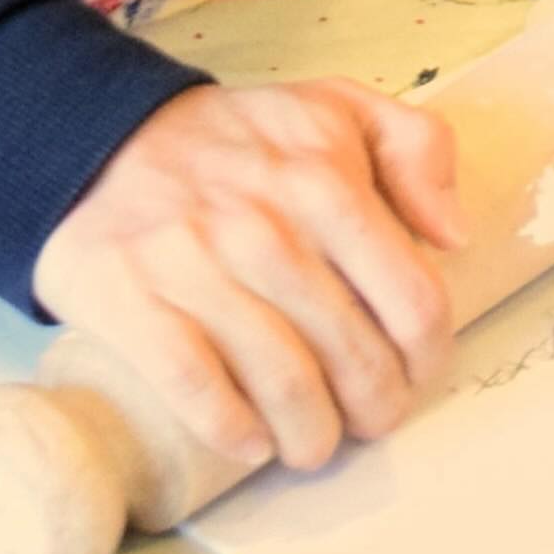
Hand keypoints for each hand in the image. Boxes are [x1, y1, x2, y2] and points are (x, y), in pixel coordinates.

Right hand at [31, 79, 463, 477]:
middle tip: (370, 420)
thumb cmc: (238, 142)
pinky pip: (195, 387)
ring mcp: (195, 268)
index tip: (417, 374)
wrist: (101, 143)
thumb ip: (418, 147)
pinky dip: (232, 428)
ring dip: (311, 434)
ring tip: (314, 444)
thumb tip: (453, 235)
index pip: (413, 300)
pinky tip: (252, 441)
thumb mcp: (338, 108)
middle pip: (353, 356)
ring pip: (283, 383)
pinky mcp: (131, 303)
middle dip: (375, 407)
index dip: (428, 357)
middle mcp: (265, 227)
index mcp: (326, 181)